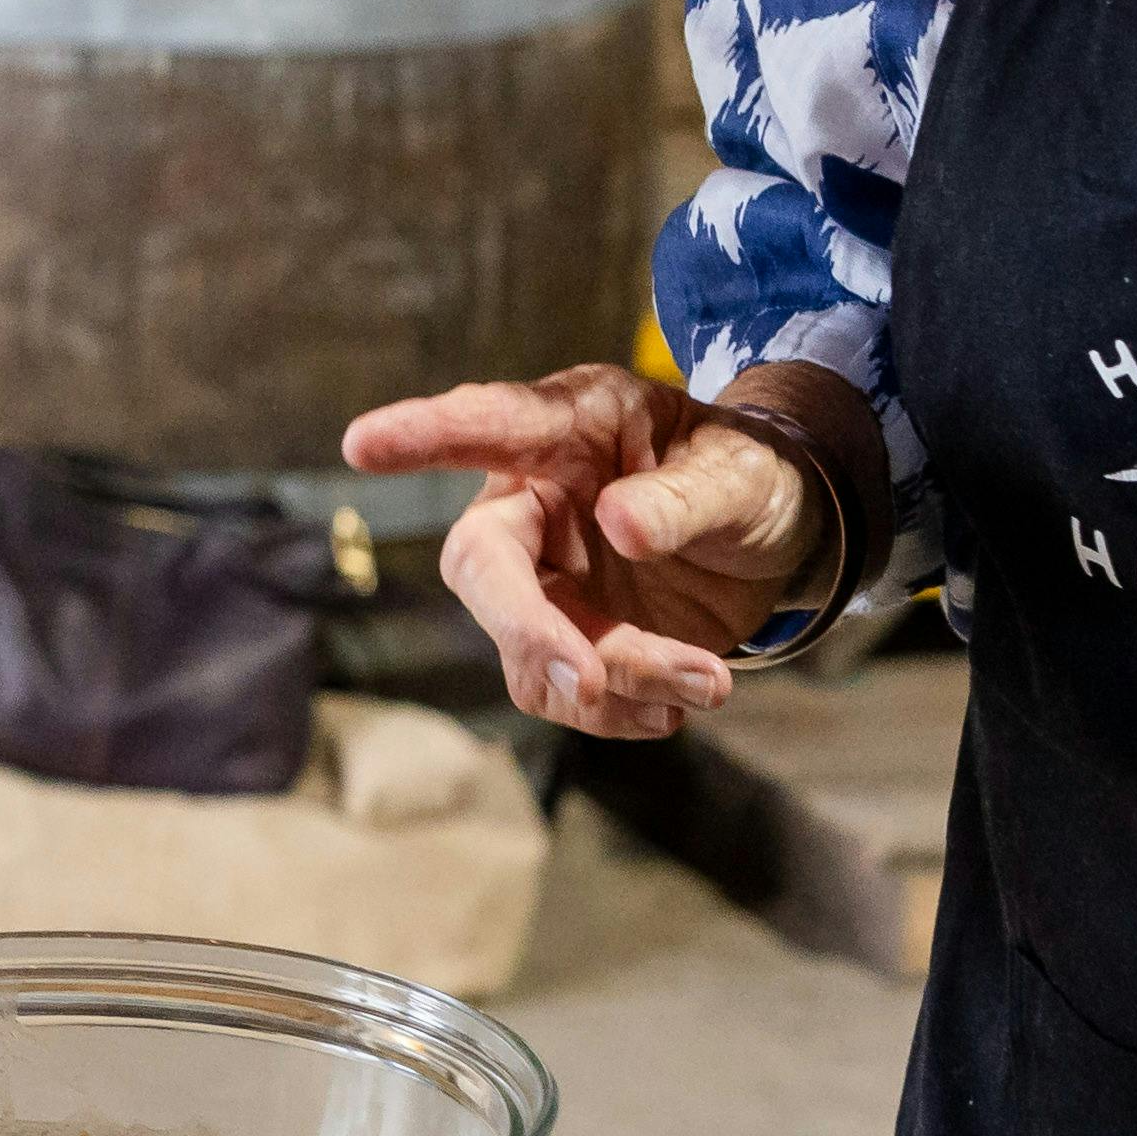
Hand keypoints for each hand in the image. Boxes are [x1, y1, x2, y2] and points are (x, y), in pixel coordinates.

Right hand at [341, 369, 829, 739]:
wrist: (776, 538)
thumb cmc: (750, 477)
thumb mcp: (739, 475)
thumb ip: (682, 498)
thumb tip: (620, 526)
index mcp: (569, 426)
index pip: (485, 423)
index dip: (422, 435)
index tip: (360, 444)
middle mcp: (533, 499)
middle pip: (482, 564)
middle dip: (528, 629)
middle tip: (587, 679)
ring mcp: (542, 574)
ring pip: (529, 650)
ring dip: (614, 684)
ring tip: (710, 682)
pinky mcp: (564, 635)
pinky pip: (563, 692)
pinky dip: (621, 712)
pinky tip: (680, 702)